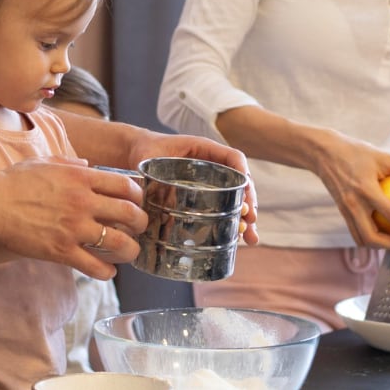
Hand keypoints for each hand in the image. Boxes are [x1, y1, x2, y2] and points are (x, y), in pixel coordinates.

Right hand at [0, 158, 147, 279]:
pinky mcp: (61, 252)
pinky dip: (107, 271)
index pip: (127, 185)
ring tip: (127, 252)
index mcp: (80, 177)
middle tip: (138, 228)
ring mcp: (72, 228)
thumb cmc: (13, 182)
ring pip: (120, 243)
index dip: (138, 196)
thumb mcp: (45, 162)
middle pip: (131, 214)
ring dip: (130, 250)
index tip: (136, 203)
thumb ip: (71, 163)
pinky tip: (107, 269)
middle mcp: (82, 202)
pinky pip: (96, 267)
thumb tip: (89, 165)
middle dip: (141, 223)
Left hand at [121, 131, 260, 245]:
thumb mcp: (149, 159)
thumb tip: (154, 201)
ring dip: (244, 218)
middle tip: (250, 220)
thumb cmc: (145, 151)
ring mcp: (211, 181)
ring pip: (235, 198)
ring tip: (250, 238)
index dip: (242, 174)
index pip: (233, 158)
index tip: (245, 192)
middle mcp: (213, 165)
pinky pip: (223, 207)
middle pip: (239, 182)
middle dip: (248, 202)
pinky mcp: (205, 195)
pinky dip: (231, 223)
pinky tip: (238, 240)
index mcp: (205, 149)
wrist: (139, 153)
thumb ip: (152, 175)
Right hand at [308, 128, 389, 249]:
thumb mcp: (384, 156)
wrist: (323, 153)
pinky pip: (356, 231)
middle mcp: (353, 204)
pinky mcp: (341, 212)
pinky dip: (370, 236)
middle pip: (372, 238)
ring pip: (362, 239)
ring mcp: (345, 210)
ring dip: (380, 244)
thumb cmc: (356, 152)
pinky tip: (383, 229)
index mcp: (365, 190)